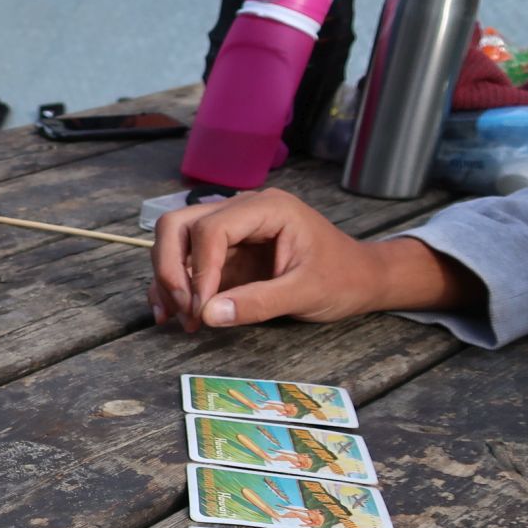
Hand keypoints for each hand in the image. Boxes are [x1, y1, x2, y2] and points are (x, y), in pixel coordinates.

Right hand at [149, 188, 477, 332]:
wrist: (360, 278)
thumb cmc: (342, 278)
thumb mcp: (306, 293)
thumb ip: (258, 302)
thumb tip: (208, 314)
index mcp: (267, 209)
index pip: (210, 229)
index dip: (199, 271)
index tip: (201, 310)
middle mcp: (241, 211)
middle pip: (178, 225)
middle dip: (170, 269)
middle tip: (183, 310)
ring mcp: (230, 230)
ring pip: (173, 240)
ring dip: (167, 279)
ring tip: (179, 318)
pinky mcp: (224, 253)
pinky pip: (185, 262)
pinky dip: (173, 286)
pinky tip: (175, 314)